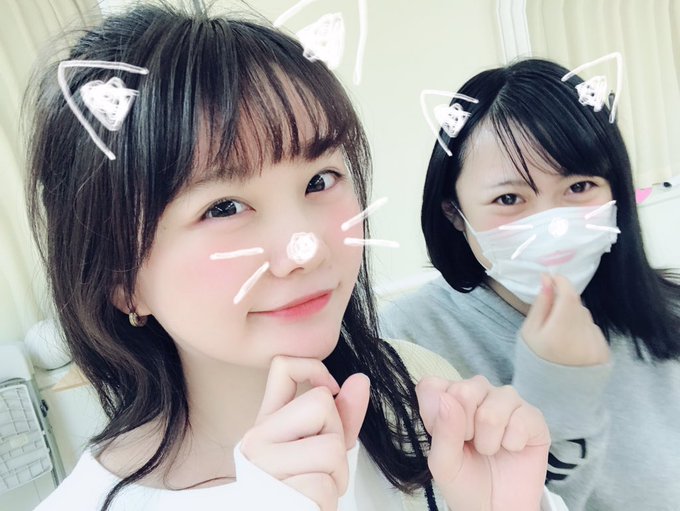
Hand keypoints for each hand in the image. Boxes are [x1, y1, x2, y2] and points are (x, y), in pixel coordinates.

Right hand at [240, 356, 369, 510]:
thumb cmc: (303, 489)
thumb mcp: (323, 447)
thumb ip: (343, 415)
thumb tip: (360, 379)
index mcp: (268, 422)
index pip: (283, 367)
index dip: (315, 368)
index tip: (331, 389)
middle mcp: (258, 437)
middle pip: (321, 404)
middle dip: (336, 435)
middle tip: (321, 463)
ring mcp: (262, 464)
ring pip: (330, 447)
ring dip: (337, 473)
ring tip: (318, 486)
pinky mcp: (274, 492)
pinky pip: (324, 483)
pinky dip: (328, 498)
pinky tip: (311, 503)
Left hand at [417, 375, 549, 510]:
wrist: (496, 509)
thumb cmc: (465, 482)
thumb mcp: (443, 463)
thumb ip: (442, 430)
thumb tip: (447, 398)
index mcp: (449, 397)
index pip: (433, 386)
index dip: (435, 414)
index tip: (446, 437)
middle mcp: (478, 391)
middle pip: (464, 391)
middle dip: (465, 429)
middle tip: (471, 445)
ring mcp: (506, 401)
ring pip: (491, 411)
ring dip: (488, 441)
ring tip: (490, 450)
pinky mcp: (532, 416)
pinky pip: (521, 420)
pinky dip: (512, 444)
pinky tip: (512, 449)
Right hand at [520, 274, 609, 365]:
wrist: (554, 395)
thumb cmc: (535, 360)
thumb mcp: (529, 332)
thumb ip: (541, 304)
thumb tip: (548, 279)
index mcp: (559, 332)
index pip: (569, 295)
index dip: (562, 282)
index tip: (553, 279)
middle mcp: (582, 337)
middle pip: (577, 306)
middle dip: (565, 304)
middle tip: (551, 316)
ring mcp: (596, 345)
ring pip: (586, 318)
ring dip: (574, 318)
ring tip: (561, 336)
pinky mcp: (604, 352)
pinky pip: (594, 331)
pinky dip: (583, 332)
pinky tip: (572, 346)